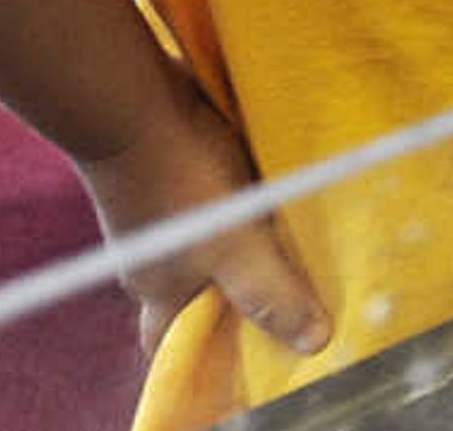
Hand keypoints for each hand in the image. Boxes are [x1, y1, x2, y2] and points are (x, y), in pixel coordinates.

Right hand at [70, 64, 328, 363]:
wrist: (139, 100)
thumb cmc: (181, 180)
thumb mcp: (235, 247)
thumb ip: (270, 293)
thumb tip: (314, 343)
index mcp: (160, 290)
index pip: (170, 341)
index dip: (205, 352)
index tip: (249, 352)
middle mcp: (156, 258)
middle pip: (198, 290)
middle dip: (239, 293)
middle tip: (292, 289)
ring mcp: (163, 216)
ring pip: (209, 244)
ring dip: (247, 242)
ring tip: (300, 238)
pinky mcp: (173, 175)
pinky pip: (212, 201)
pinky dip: (242, 203)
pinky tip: (278, 190)